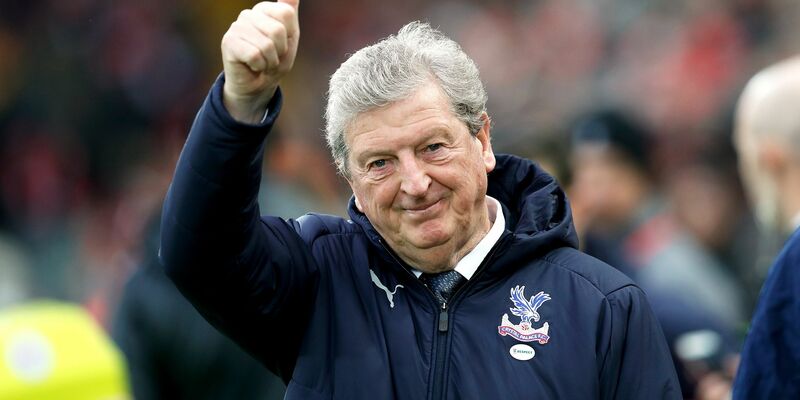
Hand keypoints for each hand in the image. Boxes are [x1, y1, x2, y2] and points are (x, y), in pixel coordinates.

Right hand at [221, 0, 299, 122]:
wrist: (258, 86)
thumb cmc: (274, 61)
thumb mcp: (290, 38)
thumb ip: (290, 14)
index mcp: (264, 10)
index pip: (286, 13)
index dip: (289, 36)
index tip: (281, 45)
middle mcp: (248, 14)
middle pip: (277, 30)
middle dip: (280, 51)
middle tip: (271, 57)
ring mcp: (236, 27)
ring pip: (267, 45)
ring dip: (269, 61)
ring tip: (262, 63)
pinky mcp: (228, 42)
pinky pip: (255, 55)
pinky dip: (259, 66)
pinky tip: (252, 66)